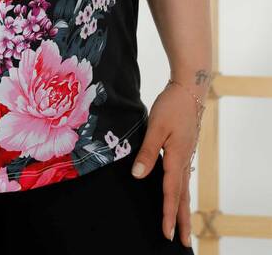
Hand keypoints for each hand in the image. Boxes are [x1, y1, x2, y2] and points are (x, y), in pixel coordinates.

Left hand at [130, 82, 199, 247]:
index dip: (168, 213)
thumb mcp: (156, 127)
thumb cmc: (171, 106)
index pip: (171, 192)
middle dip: (182, 220)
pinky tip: (180, 194)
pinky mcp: (185, 149)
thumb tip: (138, 175)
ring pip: (185, 188)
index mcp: (177, 158)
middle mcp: (184, 160)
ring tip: (185, 226)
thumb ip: (147, 152)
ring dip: (184, 208)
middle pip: (183, 196)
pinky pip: (184, 177)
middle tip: (184, 243)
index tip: (167, 233)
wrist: (190, 89)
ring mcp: (187, 155)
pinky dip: (182, 192)